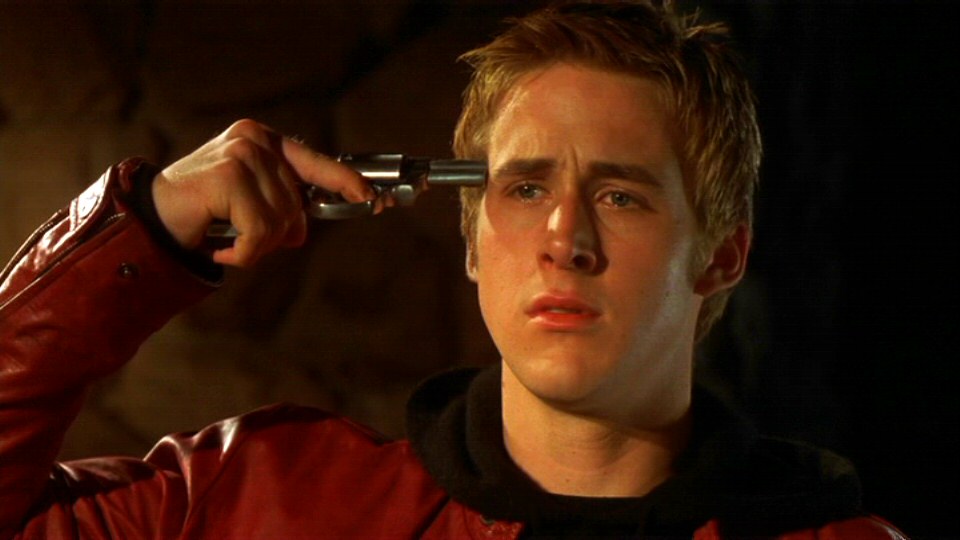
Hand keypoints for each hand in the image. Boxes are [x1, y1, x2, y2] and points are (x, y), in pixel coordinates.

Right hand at [152, 119, 374, 266]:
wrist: (150, 217)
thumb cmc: (202, 210)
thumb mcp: (250, 203)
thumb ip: (282, 207)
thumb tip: (303, 229)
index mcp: (264, 140)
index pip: (317, 162)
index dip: (346, 182)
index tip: (372, 199)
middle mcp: (255, 140)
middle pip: (297, 206)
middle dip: (276, 235)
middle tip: (242, 238)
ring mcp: (241, 155)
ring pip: (281, 223)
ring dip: (257, 245)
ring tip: (228, 239)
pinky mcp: (227, 177)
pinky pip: (260, 233)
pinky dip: (244, 254)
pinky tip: (220, 250)